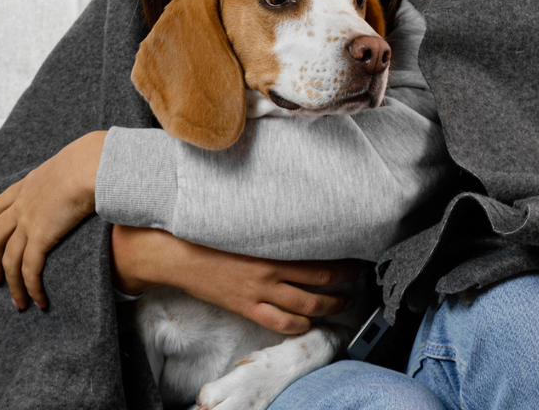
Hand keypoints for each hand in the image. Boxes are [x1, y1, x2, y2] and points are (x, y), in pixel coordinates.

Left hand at [0, 131, 106, 310]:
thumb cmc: (92, 159)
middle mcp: (23, 203)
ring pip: (9, 259)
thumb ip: (71, 173)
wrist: (91, 164)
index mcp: (29, 183)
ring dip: (11, 283)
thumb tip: (86, 176)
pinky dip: (31, 288)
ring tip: (16, 302)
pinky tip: (38, 301)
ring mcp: (28, 221)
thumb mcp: (72, 162)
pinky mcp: (40, 237)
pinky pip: (29, 270)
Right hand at [110, 225, 362, 333]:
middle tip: (358, 280)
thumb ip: (272, 223)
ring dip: (330, 307)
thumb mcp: (247, 222)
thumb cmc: (211, 232)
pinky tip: (309, 324)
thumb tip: (297, 212)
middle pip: (321, 281)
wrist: (179, 253)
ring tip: (343, 304)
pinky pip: (280, 323)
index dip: (343, 259)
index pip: (320, 254)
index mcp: (273, 246)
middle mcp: (272, 271)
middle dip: (345, 283)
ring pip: (306, 307)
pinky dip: (299, 327)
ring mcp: (260, 292)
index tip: (357, 256)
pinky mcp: (246, 307)